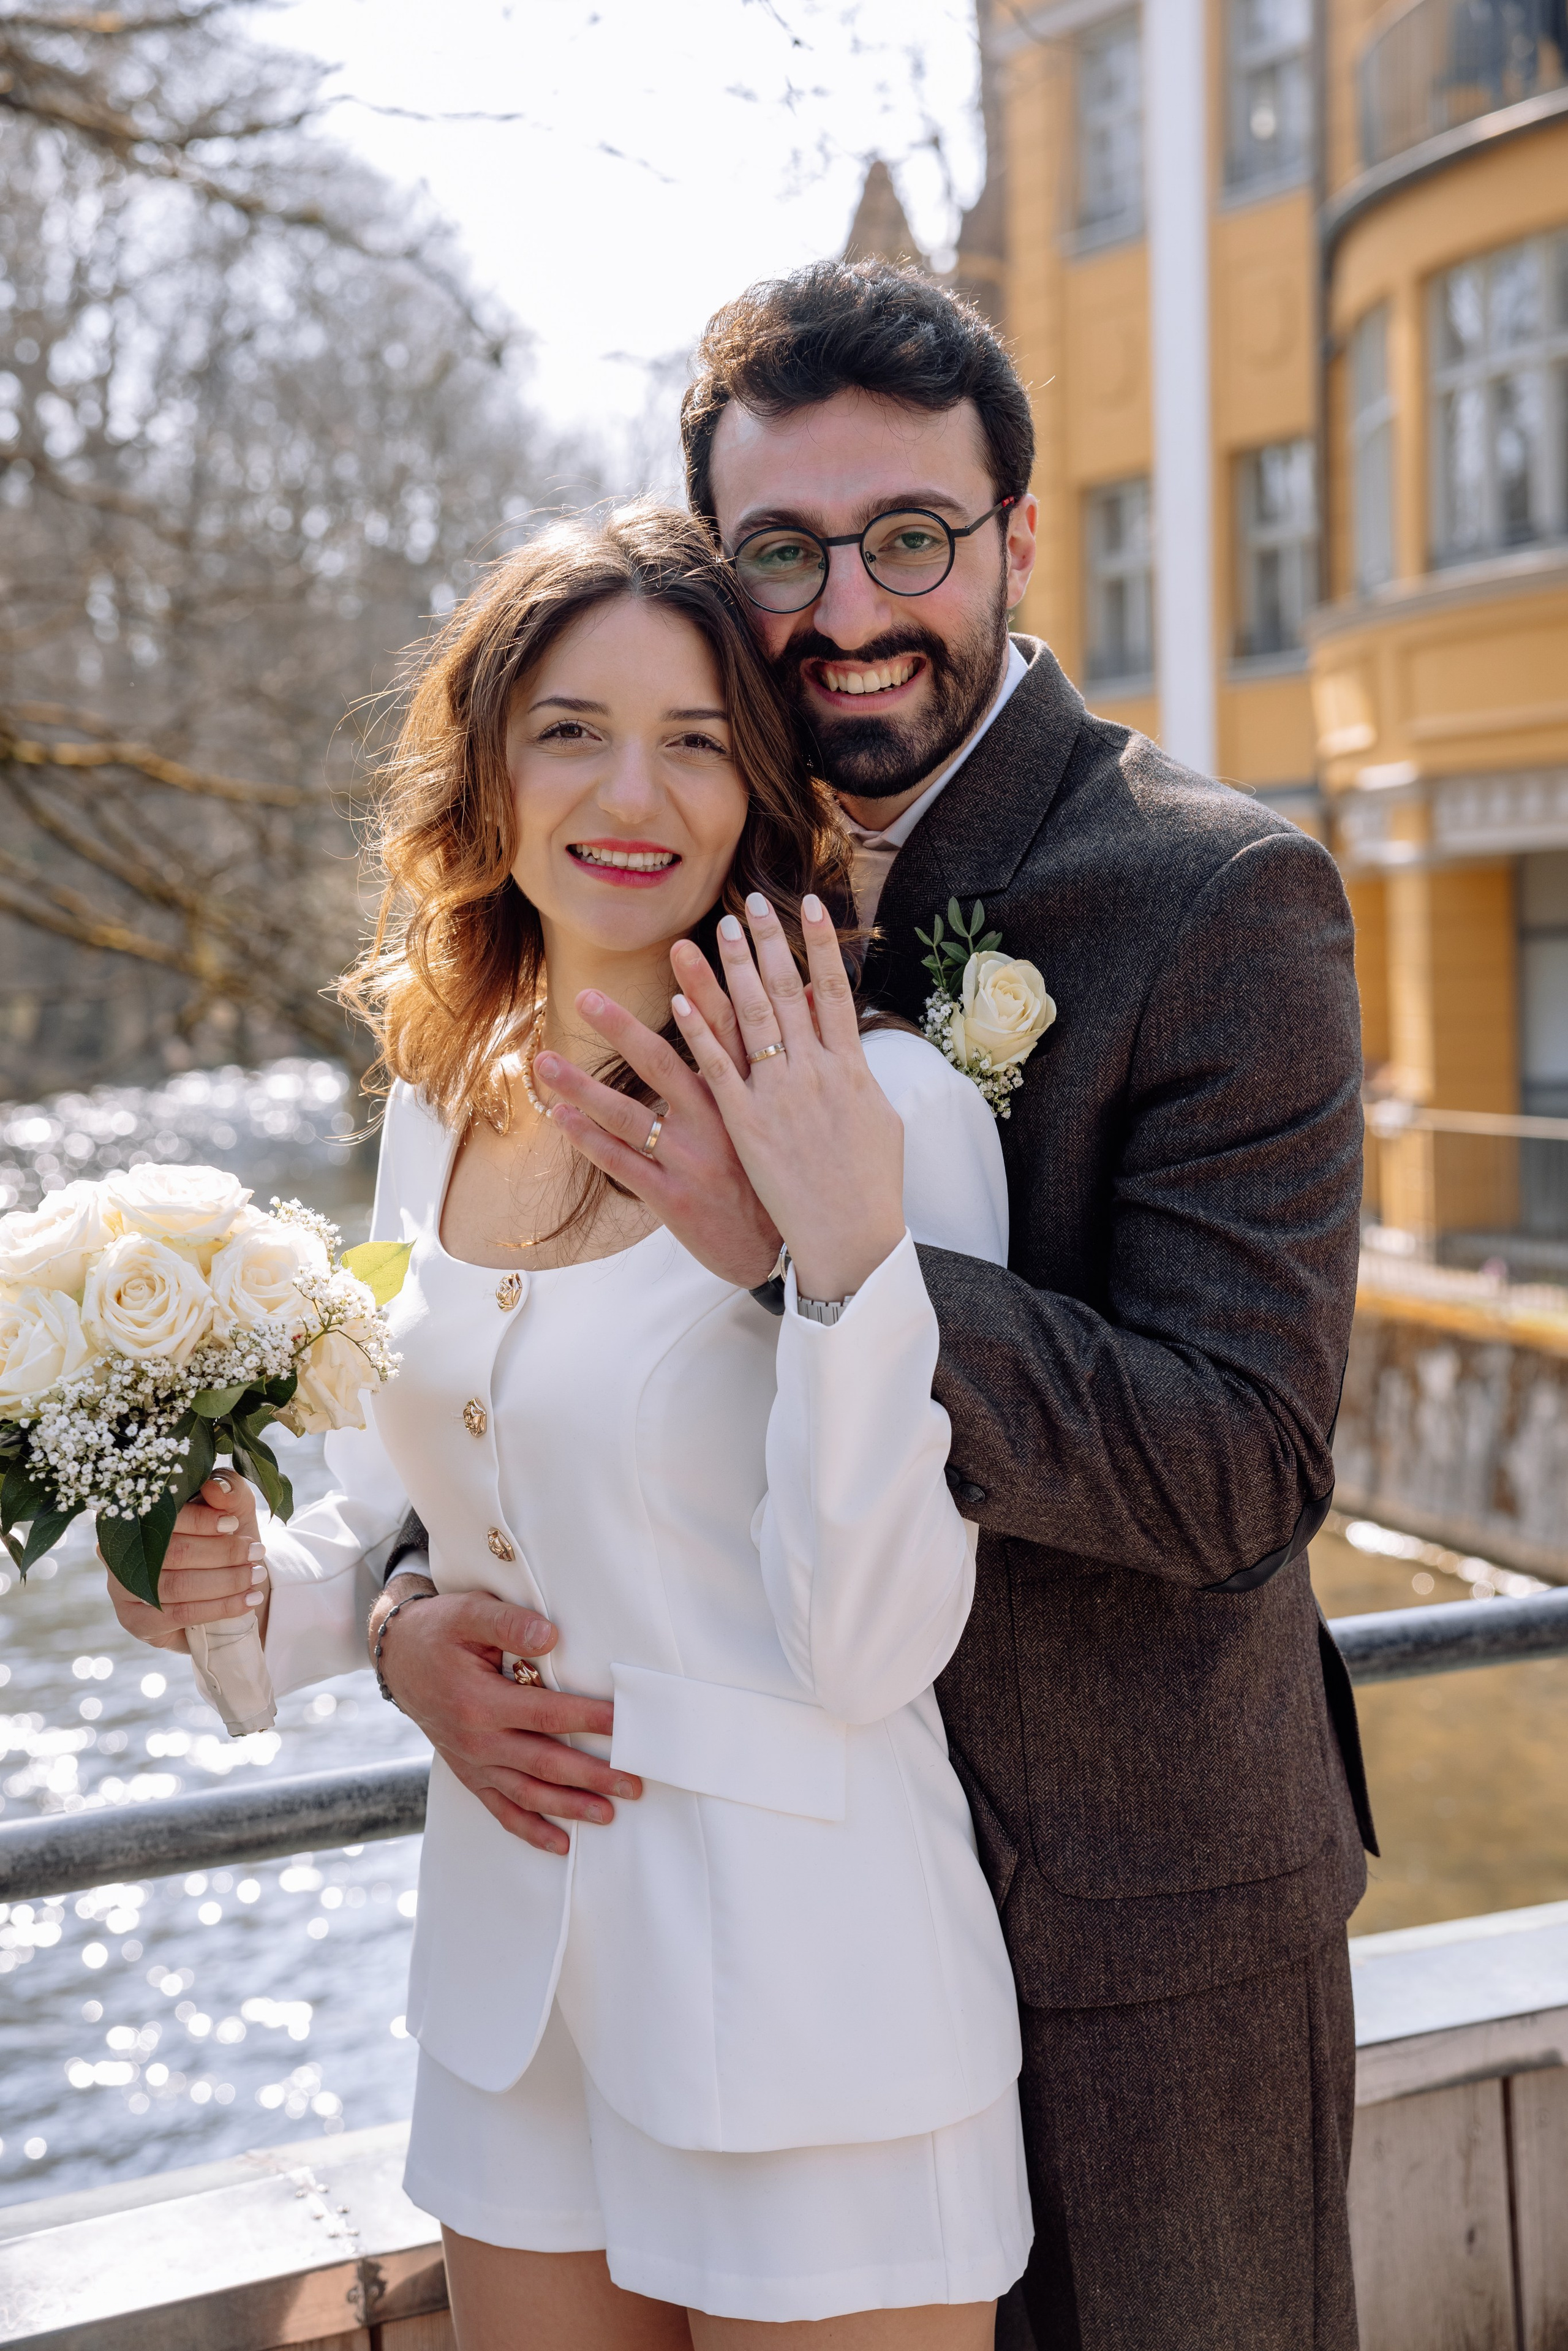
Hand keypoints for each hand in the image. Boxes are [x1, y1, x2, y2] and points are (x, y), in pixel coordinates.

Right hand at [104, 1470, 266, 1654]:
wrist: (226, 1587)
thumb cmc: (223, 1540)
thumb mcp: (231, 1509)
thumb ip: (228, 1491)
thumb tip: (216, 1489)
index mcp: (135, 1514)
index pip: (162, 1516)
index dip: (199, 1520)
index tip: (233, 1523)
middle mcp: (119, 1551)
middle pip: (173, 1552)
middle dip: (222, 1552)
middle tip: (257, 1551)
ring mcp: (122, 1589)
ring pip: (179, 1585)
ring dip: (226, 1581)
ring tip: (257, 1575)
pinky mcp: (135, 1621)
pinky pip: (182, 1614)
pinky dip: (221, 1607)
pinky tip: (248, 1601)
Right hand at [370, 1583, 641, 1857]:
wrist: (399, 1657)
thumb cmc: (441, 1631)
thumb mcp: (470, 1613)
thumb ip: (510, 1625)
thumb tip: (551, 1638)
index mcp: (479, 1702)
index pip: (546, 1715)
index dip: (588, 1720)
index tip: (625, 1725)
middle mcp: (476, 1740)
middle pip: (544, 1764)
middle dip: (592, 1776)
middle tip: (632, 1784)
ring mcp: (472, 1762)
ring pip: (527, 1794)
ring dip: (570, 1807)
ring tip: (609, 1814)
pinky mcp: (470, 1773)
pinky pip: (501, 1809)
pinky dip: (530, 1829)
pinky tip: (561, 1843)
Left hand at [538, 957, 781, 1289]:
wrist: (782, 1252)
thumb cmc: (783, 1178)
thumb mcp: (792, 1119)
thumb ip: (785, 1063)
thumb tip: (801, 1000)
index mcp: (750, 1098)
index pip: (725, 1032)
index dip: (704, 989)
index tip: (684, 948)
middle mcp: (720, 1123)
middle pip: (665, 1064)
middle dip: (622, 1027)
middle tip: (586, 995)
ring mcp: (692, 1161)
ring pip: (630, 1115)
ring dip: (583, 1086)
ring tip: (545, 1060)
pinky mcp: (672, 1197)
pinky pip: (622, 1163)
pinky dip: (589, 1139)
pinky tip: (559, 1117)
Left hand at [673, 892, 904, 1299]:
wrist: (851, 1239)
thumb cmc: (869, 1186)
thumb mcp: (880, 1121)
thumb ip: (860, 1078)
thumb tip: (850, 1047)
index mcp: (851, 1069)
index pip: (835, 992)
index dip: (819, 946)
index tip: (808, 905)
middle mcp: (815, 1073)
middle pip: (788, 994)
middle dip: (768, 945)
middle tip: (750, 903)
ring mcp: (778, 1098)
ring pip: (749, 1022)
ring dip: (726, 974)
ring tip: (708, 935)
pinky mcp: (745, 1126)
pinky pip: (715, 1073)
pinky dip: (698, 1035)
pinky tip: (678, 1003)